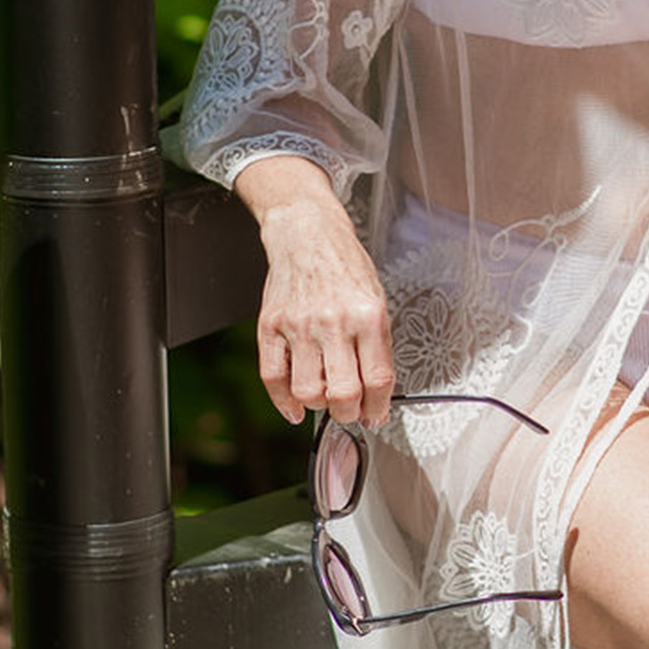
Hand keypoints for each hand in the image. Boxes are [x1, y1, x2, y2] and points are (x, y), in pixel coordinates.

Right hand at [233, 157, 395, 426]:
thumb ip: (377, 349)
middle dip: (349, 414)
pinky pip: (273, 378)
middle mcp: (333, 322)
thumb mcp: (376, 301)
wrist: (307, 234)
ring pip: (307, 391)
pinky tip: (296, 407)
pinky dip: (284, 402)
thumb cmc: (345, 267)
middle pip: (343, 393)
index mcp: (368, 316)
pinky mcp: (270, 325)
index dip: (377, 408)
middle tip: (350, 411)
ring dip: (318, 405)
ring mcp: (298, 325)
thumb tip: (374, 398)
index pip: (377, 379)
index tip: (375, 414)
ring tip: (325, 397)